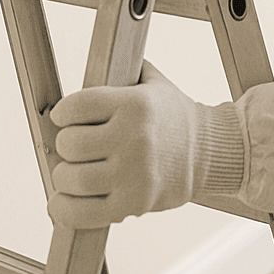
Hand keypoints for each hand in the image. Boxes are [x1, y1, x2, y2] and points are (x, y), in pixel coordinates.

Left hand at [48, 62, 244, 227]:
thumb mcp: (154, 83)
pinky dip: (65, 209)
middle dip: (66, 145)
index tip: (64, 118)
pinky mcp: (134, 204)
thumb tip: (93, 61)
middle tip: (75, 147)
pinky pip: (83, 212)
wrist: (211, 153)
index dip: (63, 113)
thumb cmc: (176, 118)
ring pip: (72, 178)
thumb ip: (124, 69)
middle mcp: (134, 138)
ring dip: (65, 176)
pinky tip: (61, 201)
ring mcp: (134, 174)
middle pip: (69, 144)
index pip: (76, 107)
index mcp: (135, 104)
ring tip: (74, 172)